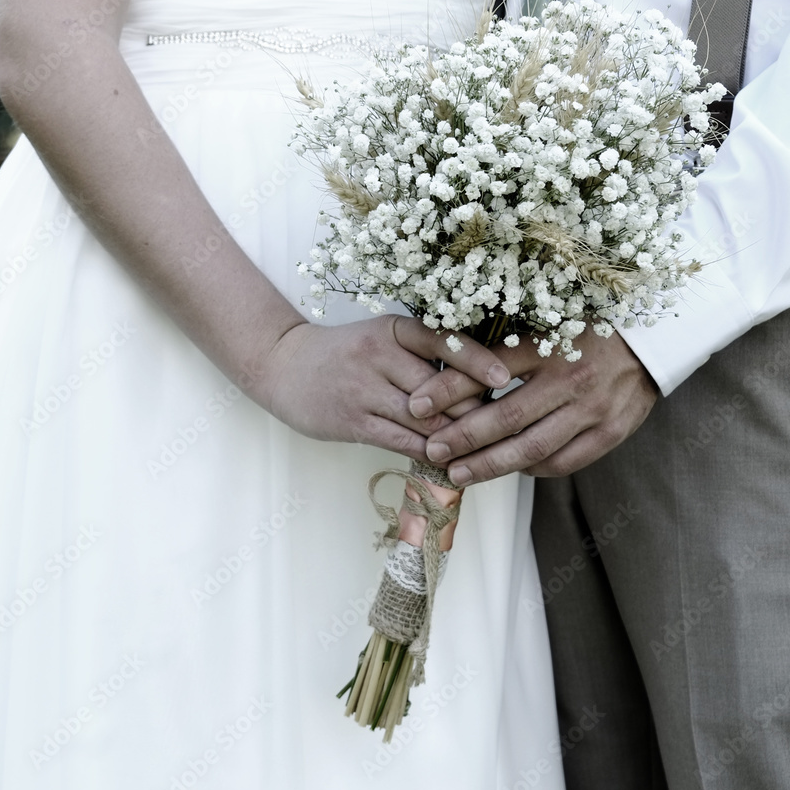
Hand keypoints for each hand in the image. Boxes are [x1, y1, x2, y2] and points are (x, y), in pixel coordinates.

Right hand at [259, 316, 510, 460]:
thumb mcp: (383, 338)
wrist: (284, 366)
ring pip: (423, 419)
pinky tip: (448, 461)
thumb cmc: (347, 354)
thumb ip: (422, 355)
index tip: (505, 377)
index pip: (442, 341)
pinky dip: (429, 453)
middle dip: (473, 411)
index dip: (477, 360)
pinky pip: (401, 441)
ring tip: (483, 450)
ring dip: (455, 438)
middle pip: (439, 388)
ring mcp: (363, 389)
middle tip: (502, 426)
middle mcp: (379, 354)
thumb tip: (479, 384)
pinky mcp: (352, 420)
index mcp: (393, 328)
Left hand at [408, 327, 657, 482]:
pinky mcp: (610, 432)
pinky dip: (533, 469)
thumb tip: (454, 359)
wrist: (658, 341)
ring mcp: (593, 410)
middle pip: (507, 416)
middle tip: (432, 451)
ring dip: (490, 464)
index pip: (490, 367)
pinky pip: (563, 461)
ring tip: (458, 473)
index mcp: (551, 344)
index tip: (416, 404)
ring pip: (532, 447)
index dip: (449, 388)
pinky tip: (510, 471)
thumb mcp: (552, 321)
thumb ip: (512, 344)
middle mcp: (570, 378)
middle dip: (462, 438)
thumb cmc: (594, 328)